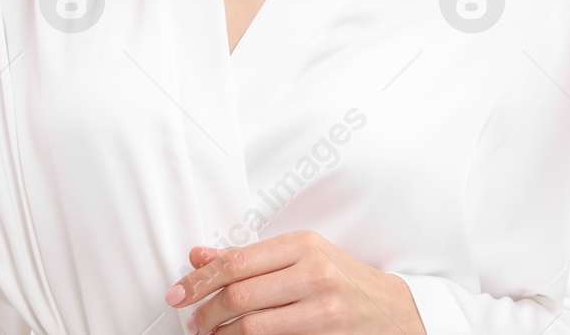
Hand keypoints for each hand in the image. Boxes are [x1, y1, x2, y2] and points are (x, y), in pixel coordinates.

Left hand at [164, 231, 426, 333]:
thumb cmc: (341, 279)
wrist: (392, 311)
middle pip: (239, 295)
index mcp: (303, 245)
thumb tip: (198, 257)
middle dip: (206, 313)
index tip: (177, 294)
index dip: (199, 281)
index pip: (236, 262)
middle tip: (193, 322)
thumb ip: (248, 258)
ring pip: (252, 327)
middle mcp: (314, 274)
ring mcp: (323, 310)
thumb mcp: (298, 257)